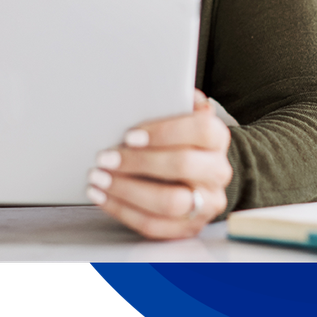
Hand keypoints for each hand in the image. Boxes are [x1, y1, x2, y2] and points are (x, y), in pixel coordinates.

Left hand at [86, 89, 231, 238]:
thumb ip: (175, 101)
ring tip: (98, 179)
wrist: (199, 174)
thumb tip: (167, 89)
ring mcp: (206, 203)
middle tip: (104, 157)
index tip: (129, 135)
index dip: (165, 131)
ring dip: (127, 190)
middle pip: (182, 165)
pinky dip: (124, 211)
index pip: (200, 130)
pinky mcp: (189, 228)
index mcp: (217, 138)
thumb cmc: (179, 140)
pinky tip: (103, 197)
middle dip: (138, 162)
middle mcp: (218, 171)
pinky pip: (155, 226)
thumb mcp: (181, 116)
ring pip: (169, 202)